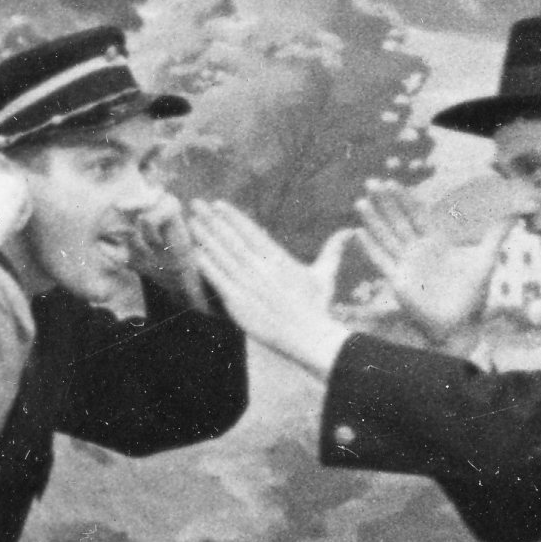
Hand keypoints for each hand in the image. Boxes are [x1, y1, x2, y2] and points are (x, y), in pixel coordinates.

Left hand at [175, 199, 353, 371]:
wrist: (310, 338)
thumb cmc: (317, 308)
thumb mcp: (325, 276)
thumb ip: (332, 251)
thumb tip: (348, 232)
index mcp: (279, 259)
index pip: (251, 231)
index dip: (232, 216)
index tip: (218, 204)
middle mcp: (262, 268)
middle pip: (232, 238)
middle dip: (212, 220)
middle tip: (196, 204)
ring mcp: (249, 285)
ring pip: (222, 255)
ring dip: (205, 237)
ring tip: (192, 222)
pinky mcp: (239, 303)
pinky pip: (219, 280)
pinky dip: (207, 264)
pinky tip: (195, 252)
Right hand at [346, 178, 498, 341]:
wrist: (460, 325)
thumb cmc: (473, 294)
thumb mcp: (487, 258)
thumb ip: (498, 232)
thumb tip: (520, 208)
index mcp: (436, 242)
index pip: (417, 214)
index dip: (404, 198)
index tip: (392, 181)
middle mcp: (418, 250)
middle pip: (398, 220)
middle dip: (384, 202)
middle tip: (371, 182)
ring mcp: (406, 265)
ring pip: (386, 237)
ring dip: (373, 221)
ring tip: (360, 202)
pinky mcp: (398, 281)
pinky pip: (381, 261)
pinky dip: (370, 249)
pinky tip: (359, 234)